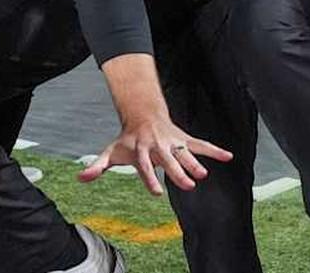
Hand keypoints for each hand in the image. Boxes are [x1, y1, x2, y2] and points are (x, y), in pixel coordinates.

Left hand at [78, 112, 232, 194]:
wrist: (143, 114)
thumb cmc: (127, 139)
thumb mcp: (111, 151)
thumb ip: (98, 166)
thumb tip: (81, 178)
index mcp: (142, 151)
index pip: (146, 166)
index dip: (150, 179)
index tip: (157, 193)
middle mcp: (159, 146)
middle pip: (169, 160)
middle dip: (179, 172)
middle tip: (189, 185)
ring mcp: (173, 142)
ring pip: (186, 153)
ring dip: (195, 163)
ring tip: (204, 175)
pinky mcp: (184, 139)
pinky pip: (201, 145)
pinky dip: (215, 150)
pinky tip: (228, 157)